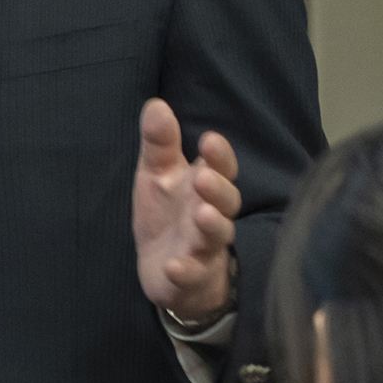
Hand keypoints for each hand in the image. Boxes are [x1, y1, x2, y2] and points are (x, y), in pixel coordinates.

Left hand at [132, 98, 239, 321]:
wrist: (167, 270)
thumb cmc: (168, 214)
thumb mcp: (157, 175)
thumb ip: (159, 143)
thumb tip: (156, 104)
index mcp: (206, 187)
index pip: (222, 168)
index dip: (219, 156)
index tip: (209, 140)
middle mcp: (212, 216)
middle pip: (227, 202)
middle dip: (218, 189)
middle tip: (203, 177)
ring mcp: (205, 249)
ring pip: (216, 237)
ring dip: (211, 226)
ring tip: (202, 214)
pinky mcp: (191, 278)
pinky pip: (192, 275)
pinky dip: (185, 271)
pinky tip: (174, 266)